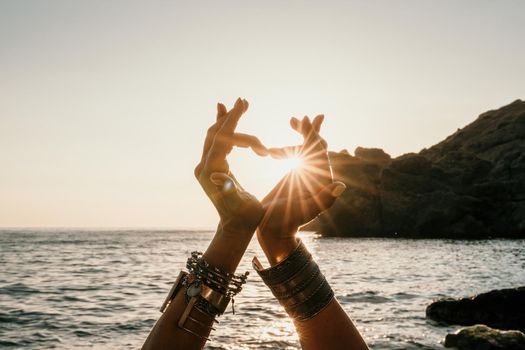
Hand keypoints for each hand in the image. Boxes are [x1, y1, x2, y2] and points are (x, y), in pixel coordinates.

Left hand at [194, 98, 267, 271]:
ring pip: (215, 137)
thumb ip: (228, 189)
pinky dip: (223, 129)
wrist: (236, 228)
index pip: (220, 139)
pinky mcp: (213, 168)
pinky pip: (216, 144)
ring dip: (227, 121)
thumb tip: (216, 176)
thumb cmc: (244, 217)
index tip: (243, 103)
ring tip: (239, 105)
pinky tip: (227, 117)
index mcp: (211, 172)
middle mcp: (204, 167)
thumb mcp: (240, 204)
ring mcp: (207, 168)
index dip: (232, 120)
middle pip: (214, 134)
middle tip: (244, 101)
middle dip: (229, 116)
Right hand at [257, 115, 345, 263]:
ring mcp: (307, 175)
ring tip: (291, 121)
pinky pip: (297, 156)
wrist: (274, 229)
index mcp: (322, 182)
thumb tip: (340, 186)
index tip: (308, 119)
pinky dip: (288, 148)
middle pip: (316, 148)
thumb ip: (324, 200)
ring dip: (299, 136)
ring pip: (307, 149)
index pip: (320, 153)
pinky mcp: (296, 175)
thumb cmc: (287, 223)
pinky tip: (279, 145)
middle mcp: (317, 176)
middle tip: (299, 118)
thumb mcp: (305, 211)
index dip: (314, 135)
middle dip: (308, 132)